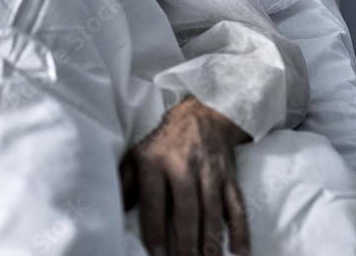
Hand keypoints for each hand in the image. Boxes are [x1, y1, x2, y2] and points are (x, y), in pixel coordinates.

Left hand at [119, 96, 251, 255]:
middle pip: (187, 209)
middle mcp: (184, 166)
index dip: (155, 229)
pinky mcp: (230, 177)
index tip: (157, 254)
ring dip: (211, 240)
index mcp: (156, 162)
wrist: (203, 114)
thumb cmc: (164, 142)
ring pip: (213, 210)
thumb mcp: (138, 153)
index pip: (154, 200)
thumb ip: (126, 182)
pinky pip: (237, 205)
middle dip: (187, 241)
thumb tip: (114, 212)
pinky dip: (240, 229)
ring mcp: (210, 172)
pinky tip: (239, 251)